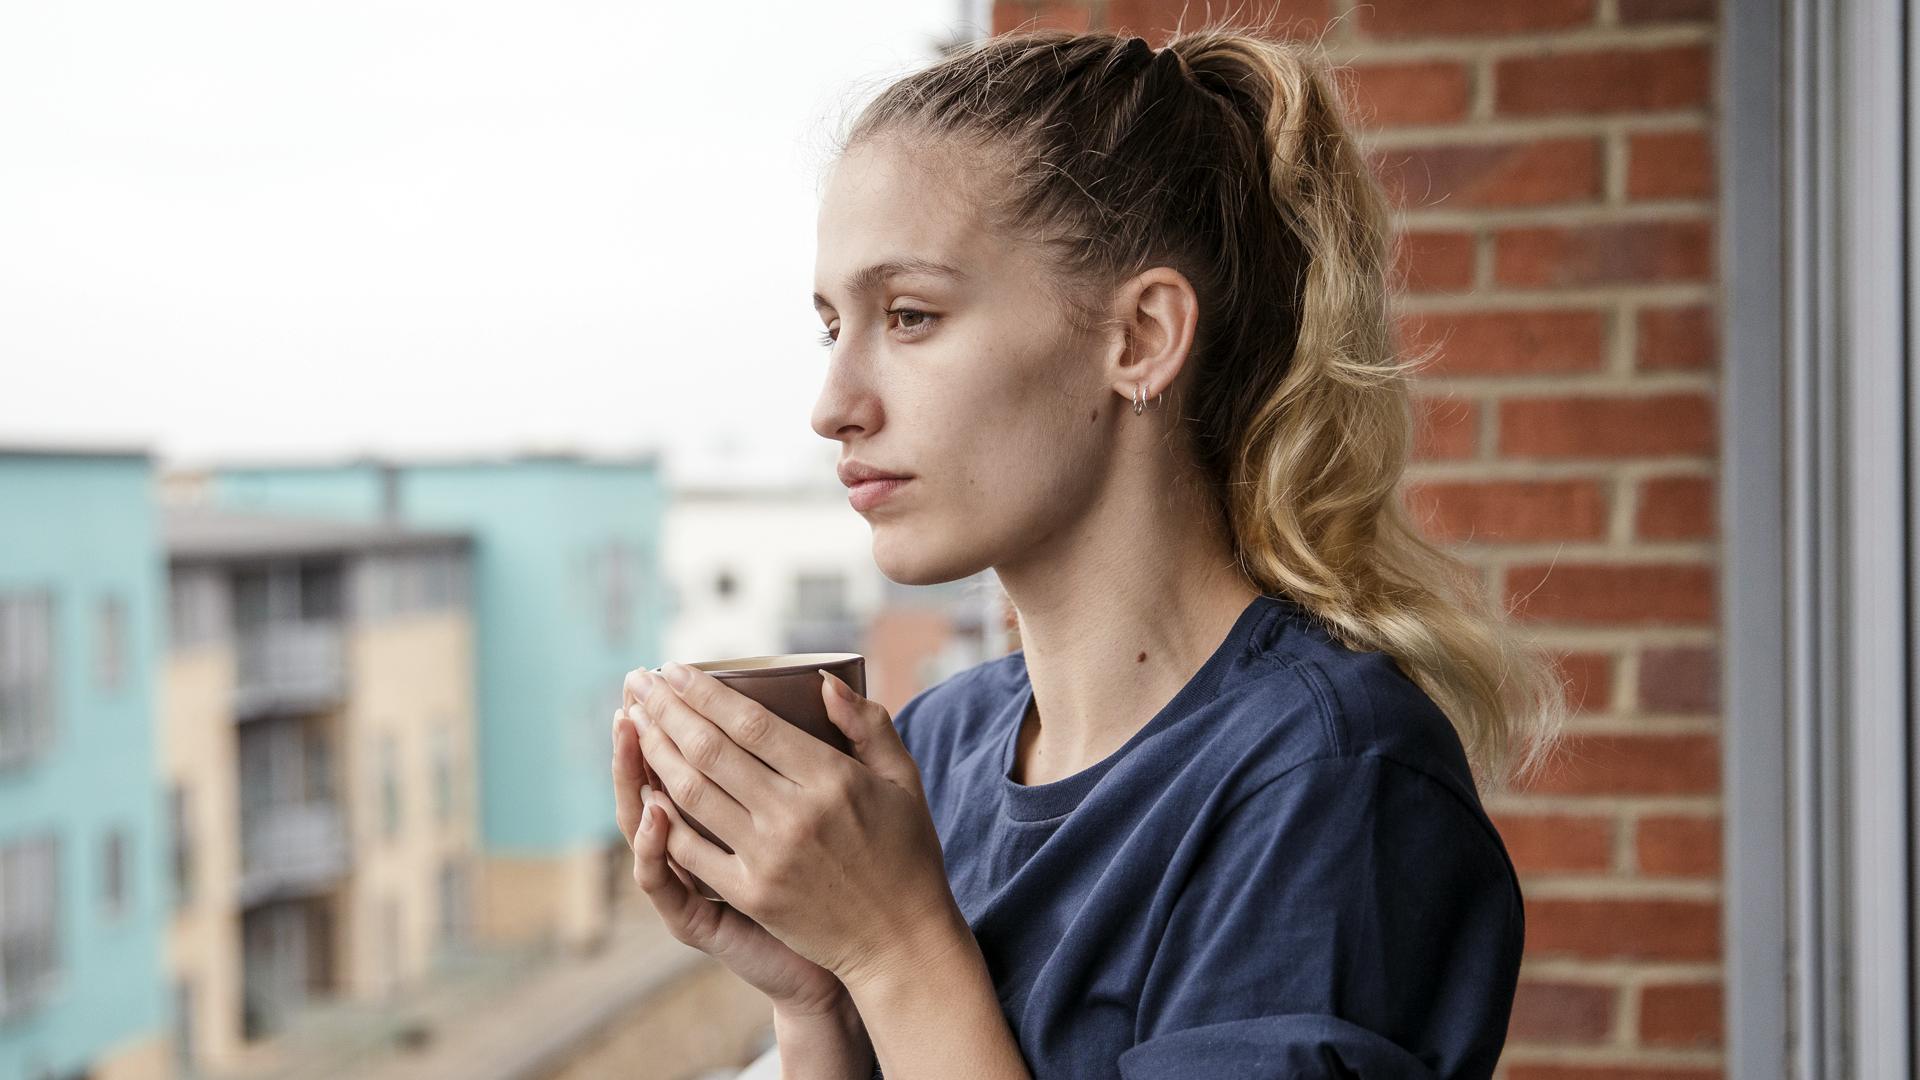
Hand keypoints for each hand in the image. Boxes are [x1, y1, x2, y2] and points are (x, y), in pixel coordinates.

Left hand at [627, 662, 963, 990]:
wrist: (901, 942)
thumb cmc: (906, 853)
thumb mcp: (903, 780)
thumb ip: (868, 724)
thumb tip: (824, 682)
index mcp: (833, 779)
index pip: (752, 723)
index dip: (704, 693)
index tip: (674, 669)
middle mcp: (795, 815)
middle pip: (711, 750)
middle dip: (667, 710)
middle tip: (639, 681)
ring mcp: (768, 858)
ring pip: (692, 793)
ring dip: (656, 752)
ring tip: (633, 721)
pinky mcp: (751, 895)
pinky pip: (691, 849)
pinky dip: (662, 816)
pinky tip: (645, 788)